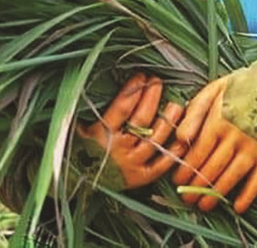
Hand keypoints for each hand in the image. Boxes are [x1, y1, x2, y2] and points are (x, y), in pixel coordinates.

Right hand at [73, 73, 184, 189]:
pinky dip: (174, 152)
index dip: (134, 90)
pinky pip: (161, 165)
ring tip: (175, 104)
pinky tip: (182, 138)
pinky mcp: (139, 179)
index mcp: (101, 135)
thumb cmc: (77, 149)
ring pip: (156, 140)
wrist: (74, 181)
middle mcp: (118, 150)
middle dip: (152, 97)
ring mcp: (130, 166)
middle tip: (157, 82)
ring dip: (168, 120)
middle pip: (142, 120)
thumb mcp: (78, 126)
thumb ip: (93, 108)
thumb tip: (106, 81)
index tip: (141, 76)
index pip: (122, 107)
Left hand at [172, 54, 256, 213]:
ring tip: (204, 205)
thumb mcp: (211, 92)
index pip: (198, 152)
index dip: (186, 169)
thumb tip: (179, 138)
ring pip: (231, 177)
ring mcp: (254, 147)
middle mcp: (236, 136)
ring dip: (216, 195)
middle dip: (196, 186)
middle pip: (212, 168)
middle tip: (186, 198)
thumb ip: (193, 114)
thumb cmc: (236, 91)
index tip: (177, 181)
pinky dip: (247, 196)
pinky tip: (237, 207)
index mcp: (219, 120)